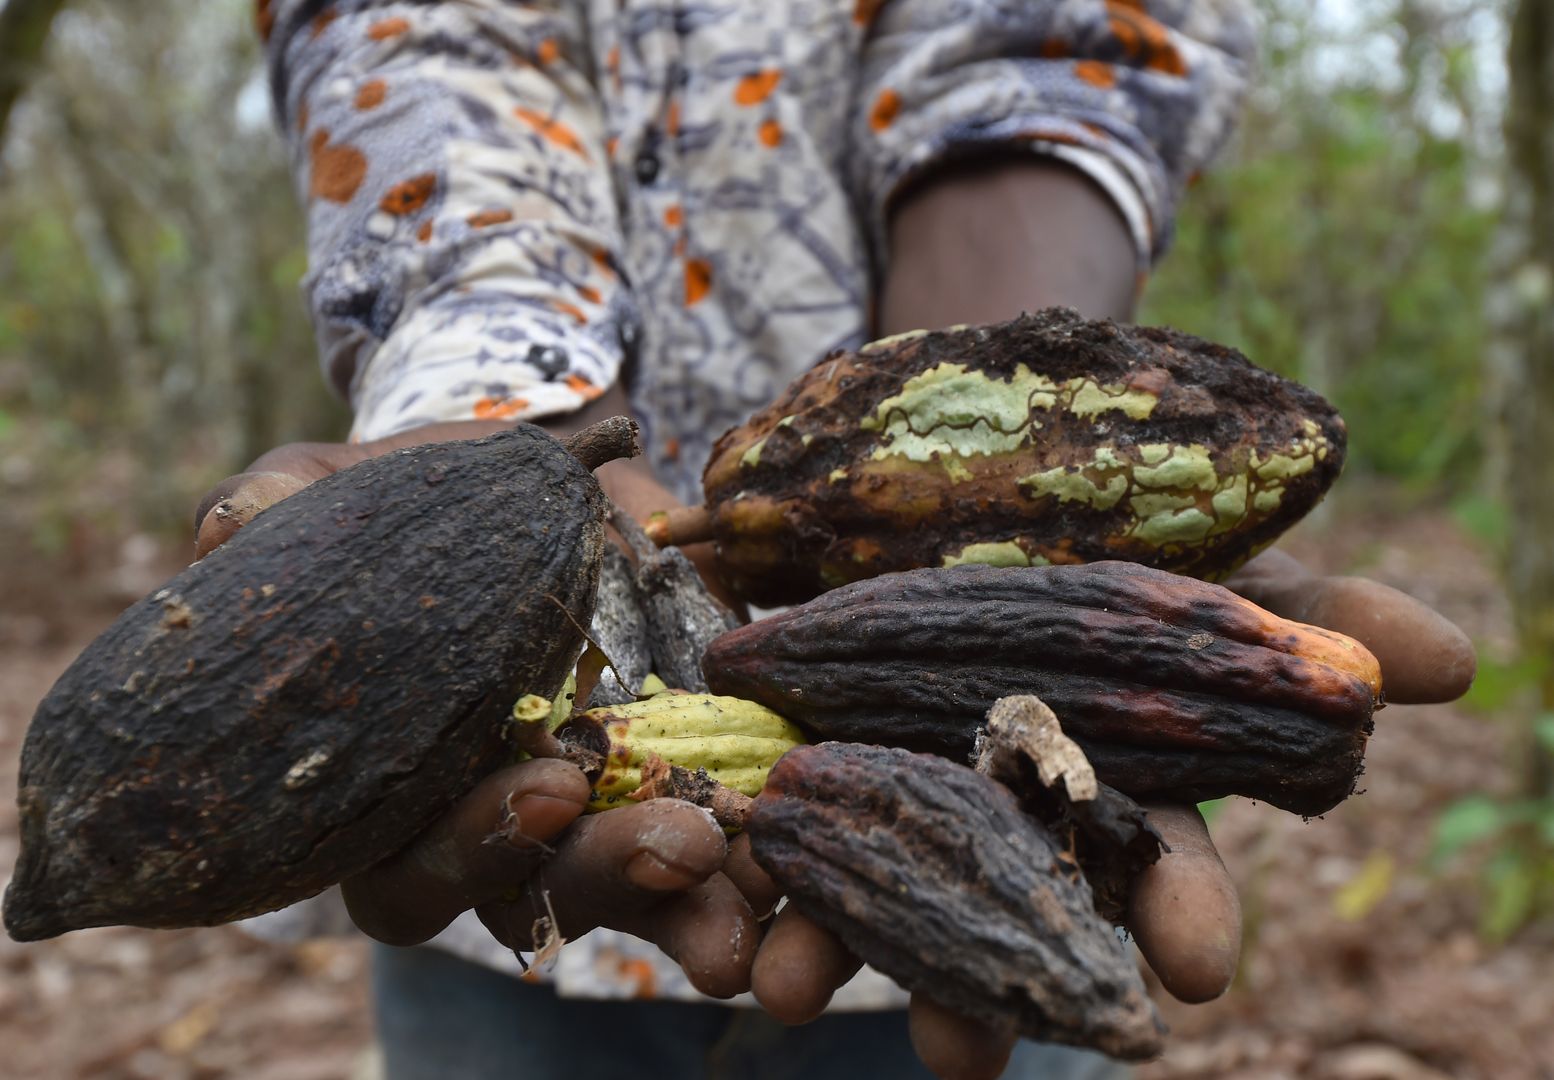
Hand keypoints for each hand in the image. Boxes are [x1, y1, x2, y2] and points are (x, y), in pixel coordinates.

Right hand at [194, 419, 767, 995]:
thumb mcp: (337, 489)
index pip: (415, 869)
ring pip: (656, 891)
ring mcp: (615, 799)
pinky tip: (822, 857)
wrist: (541, 469)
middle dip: (618, 875)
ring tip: (768, 916)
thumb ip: (277, 507)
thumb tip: (231, 528)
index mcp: (403, 789)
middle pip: (554, 890)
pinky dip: (782, 856)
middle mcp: (510, 818)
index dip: (471, 849)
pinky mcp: (704, 762)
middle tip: (681, 845)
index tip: (543, 784)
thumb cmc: (411, 497)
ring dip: (714, 907)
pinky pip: (745, 836)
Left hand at [749, 548, 1477, 1079]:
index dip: (1180, 911)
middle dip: (981, 983)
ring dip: (831, 948)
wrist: (949, 455)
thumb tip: (1456, 663)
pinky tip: (707, 909)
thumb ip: (1308, 614)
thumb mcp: (1204, 549)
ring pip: (864, 889)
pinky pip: (763, 822)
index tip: (1191, 970)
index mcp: (1113, 778)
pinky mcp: (800, 747)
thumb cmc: (1097, 518)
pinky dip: (733, 863)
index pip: (1159, 861)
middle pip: (994, 911)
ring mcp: (898, 784)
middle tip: (962, 1057)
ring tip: (792, 993)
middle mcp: (1004, 806)